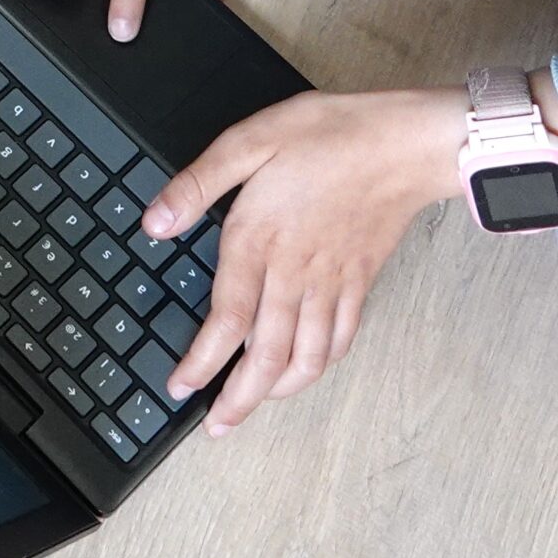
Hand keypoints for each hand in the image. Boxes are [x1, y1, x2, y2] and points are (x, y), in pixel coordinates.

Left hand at [144, 87, 467, 431]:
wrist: (401, 141)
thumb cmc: (328, 133)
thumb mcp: (251, 139)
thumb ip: (200, 182)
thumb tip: (156, 222)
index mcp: (260, 238)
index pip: (227, 319)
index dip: (202, 361)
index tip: (181, 386)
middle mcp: (295, 272)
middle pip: (266, 355)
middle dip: (239, 398)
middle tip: (217, 424)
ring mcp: (332, 282)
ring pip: (305, 358)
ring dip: (278, 392)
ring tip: (255, 406)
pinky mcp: (360, 280)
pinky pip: (341, 340)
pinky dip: (321, 365)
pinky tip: (307, 369)